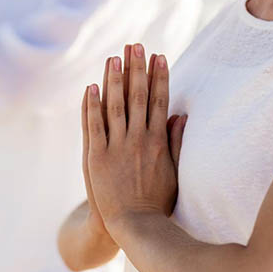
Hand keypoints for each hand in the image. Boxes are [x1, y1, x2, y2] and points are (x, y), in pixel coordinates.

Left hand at [85, 43, 186, 234]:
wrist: (134, 226)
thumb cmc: (158, 201)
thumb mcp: (174, 171)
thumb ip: (176, 141)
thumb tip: (181, 115)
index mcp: (158, 141)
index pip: (160, 100)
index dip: (159, 76)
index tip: (159, 55)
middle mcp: (138, 139)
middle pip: (138, 96)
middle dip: (137, 68)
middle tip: (135, 45)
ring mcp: (116, 147)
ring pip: (115, 105)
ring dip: (114, 79)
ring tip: (114, 57)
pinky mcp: (97, 157)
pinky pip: (94, 126)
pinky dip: (92, 105)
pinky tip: (91, 86)